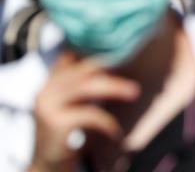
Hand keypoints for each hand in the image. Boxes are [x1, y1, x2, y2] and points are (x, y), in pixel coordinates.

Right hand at [29, 52, 139, 171]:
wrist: (49, 164)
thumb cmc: (69, 130)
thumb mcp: (76, 103)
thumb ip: (87, 83)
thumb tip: (119, 61)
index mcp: (52, 81)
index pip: (73, 55)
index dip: (97, 50)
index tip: (123, 47)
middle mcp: (47, 89)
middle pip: (85, 69)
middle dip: (113, 67)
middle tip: (135, 68)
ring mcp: (48, 105)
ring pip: (88, 86)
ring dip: (116, 88)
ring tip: (135, 93)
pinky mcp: (55, 123)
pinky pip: (90, 115)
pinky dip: (108, 123)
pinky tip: (116, 133)